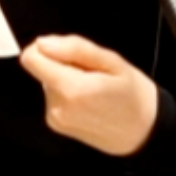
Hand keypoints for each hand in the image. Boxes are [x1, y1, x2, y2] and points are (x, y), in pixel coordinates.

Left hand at [19, 35, 157, 155]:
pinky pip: (54, 97)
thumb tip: (43, 43)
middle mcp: (58, 107)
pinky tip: (90, 98)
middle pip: (42, 69)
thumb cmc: (134, 97)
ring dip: (67, 79)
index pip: (30, 59)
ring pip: (48, 82)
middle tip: (93, 72)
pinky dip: (68, 93)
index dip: (46, 48)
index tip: (67, 51)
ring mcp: (56, 119)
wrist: (144, 132)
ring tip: (95, 87)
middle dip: (63, 64)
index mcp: (71, 89)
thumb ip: (75, 48)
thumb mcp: (113, 61)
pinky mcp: (57, 124)